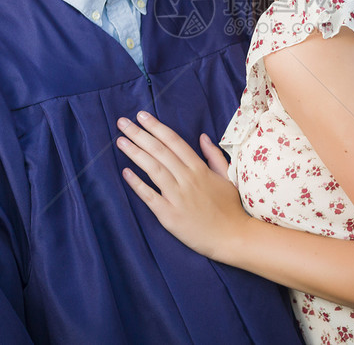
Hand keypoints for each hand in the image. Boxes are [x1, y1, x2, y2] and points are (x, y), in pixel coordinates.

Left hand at [116, 111, 249, 260]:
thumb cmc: (230, 207)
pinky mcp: (169, 215)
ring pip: (153, 169)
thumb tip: (202, 137)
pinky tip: (125, 172)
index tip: (141, 116)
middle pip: (159, 151)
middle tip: (122, 122)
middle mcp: (187, 178)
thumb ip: (214, 155)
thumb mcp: (227, 176)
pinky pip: (150, 196)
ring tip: (120, 141)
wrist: (233, 237)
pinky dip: (137, 184)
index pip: (174, 141)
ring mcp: (177, 196)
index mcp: (199, 168)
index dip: (156, 127)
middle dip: (139, 134)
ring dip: (135, 153)